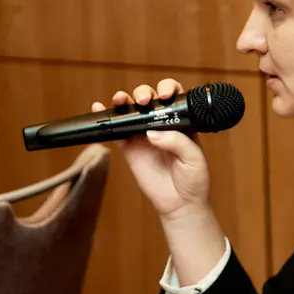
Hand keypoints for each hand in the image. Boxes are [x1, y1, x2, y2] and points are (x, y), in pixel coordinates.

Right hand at [91, 78, 210, 219]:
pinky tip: (99, 108)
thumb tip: (151, 133)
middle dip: (144, 93)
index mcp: (181, 122)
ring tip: (121, 99)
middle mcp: (161, 124)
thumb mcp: (194, 158)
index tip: (165, 95)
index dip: (168, 88)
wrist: (181, 204)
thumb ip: (176, 141)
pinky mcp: (130, 149)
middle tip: (145, 101)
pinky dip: (107, 119)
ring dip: (124, 100)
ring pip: (131, 111)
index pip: (173, 96)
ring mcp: (144, 136)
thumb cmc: (194, 180)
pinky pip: (116, 131)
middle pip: (149, 98)